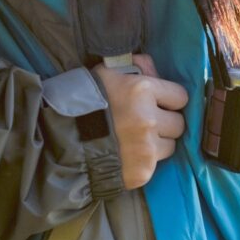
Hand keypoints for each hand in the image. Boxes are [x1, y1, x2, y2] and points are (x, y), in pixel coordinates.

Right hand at [93, 53, 188, 190]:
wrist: (59, 140)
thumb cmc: (85, 102)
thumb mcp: (108, 73)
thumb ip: (137, 66)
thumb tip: (155, 70)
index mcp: (142, 91)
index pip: (181, 97)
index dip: (169, 99)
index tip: (159, 103)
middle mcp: (148, 120)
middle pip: (178, 123)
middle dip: (165, 122)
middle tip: (147, 123)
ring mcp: (146, 149)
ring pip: (170, 146)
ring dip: (157, 143)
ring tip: (136, 140)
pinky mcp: (141, 172)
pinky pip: (154, 165)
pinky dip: (143, 161)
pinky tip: (127, 155)